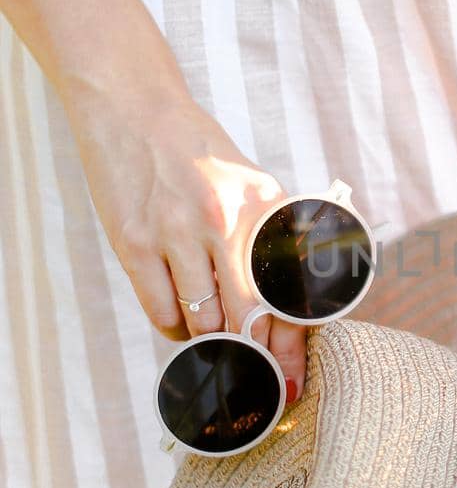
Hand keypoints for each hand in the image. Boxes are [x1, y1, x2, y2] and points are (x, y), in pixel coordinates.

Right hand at [64, 79, 308, 398]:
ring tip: (212, 334)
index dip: (291, 346)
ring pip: (204, 321)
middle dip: (255, 357)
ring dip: (211, 339)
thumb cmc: (198, 152)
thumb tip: (288, 311)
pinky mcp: (135, 242)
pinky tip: (181, 318)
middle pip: (249, 317)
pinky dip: (175, 328)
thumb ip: (269, 239)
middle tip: (254, 378)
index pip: (288, 292)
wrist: (134, 109)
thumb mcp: (250, 184)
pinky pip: (162, 312)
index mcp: (265, 207)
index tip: (289, 378)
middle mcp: (225, 220)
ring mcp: (176, 232)